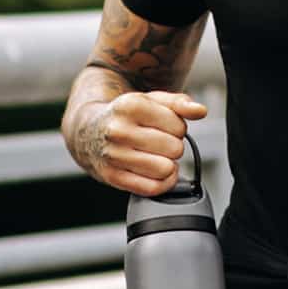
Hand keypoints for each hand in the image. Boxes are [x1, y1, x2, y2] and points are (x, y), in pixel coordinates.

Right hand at [77, 91, 205, 196]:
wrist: (87, 131)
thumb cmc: (126, 115)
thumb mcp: (151, 100)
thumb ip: (180, 103)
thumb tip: (200, 111)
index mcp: (130, 106)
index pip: (179, 127)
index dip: (178, 128)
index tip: (165, 127)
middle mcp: (118, 131)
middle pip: (175, 149)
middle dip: (173, 146)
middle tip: (159, 142)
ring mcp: (113, 155)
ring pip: (166, 169)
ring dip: (168, 164)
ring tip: (156, 155)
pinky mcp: (111, 176)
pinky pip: (152, 188)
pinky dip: (163, 183)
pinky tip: (157, 172)